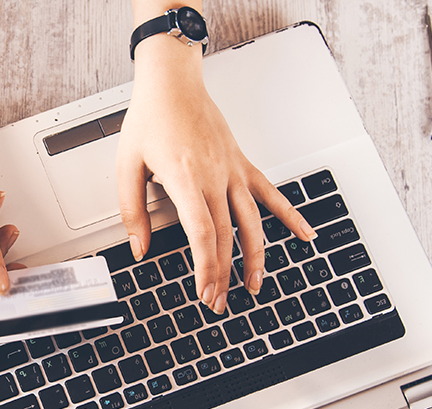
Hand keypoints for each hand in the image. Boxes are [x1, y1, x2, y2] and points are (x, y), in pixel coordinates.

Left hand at [118, 34, 315, 314]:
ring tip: (254, 286)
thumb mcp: (126, 165)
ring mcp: (232, 171)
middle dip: (223, 274)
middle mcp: (214, 177)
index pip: (203, 233)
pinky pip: (270, 194)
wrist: (173, 84)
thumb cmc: (150, 119)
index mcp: (185, 178)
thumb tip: (139, 247)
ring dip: (255, 258)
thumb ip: (132, 211)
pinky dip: (290, 216)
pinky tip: (305, 235)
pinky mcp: (241, 164)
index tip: (204, 291)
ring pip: (251, 222)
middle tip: (218, 302)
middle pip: (226, 236)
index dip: (207, 267)